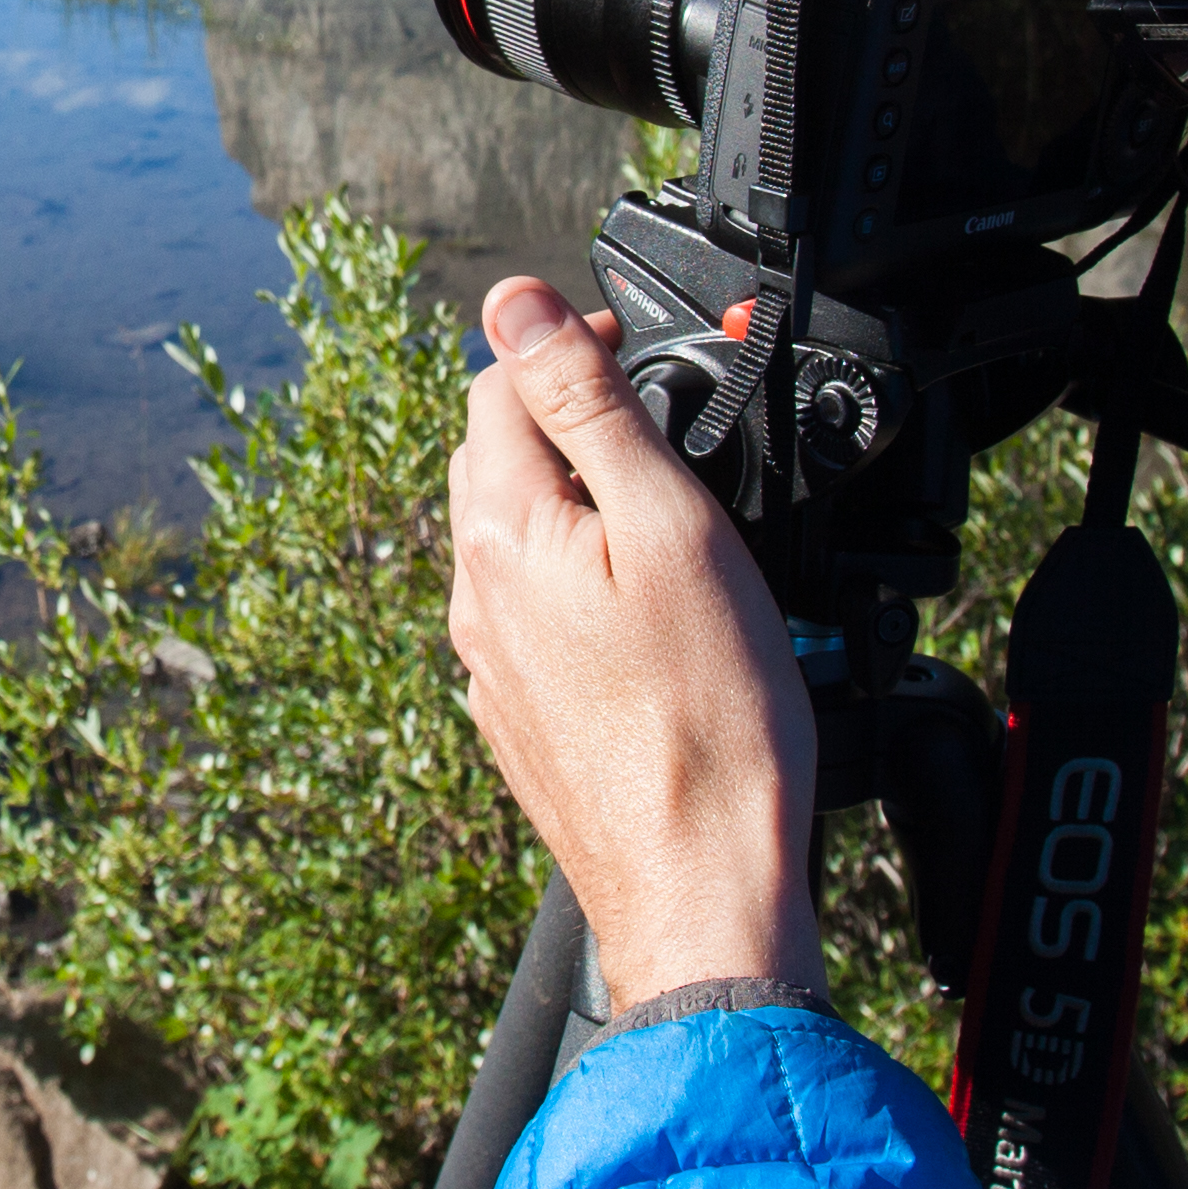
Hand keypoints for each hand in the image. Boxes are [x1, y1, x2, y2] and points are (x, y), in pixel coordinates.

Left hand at [443, 277, 818, 1012]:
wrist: (702, 887)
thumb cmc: (712, 717)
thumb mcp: (670, 526)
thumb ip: (590, 406)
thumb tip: (515, 301)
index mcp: (503, 531)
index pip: (501, 382)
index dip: (573, 343)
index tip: (647, 349)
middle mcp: (475, 594)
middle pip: (495, 453)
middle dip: (563, 413)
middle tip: (662, 416)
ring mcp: (489, 663)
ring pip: (509, 535)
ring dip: (568, 496)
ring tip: (662, 509)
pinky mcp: (518, 716)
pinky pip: (526, 612)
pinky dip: (573, 577)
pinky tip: (642, 607)